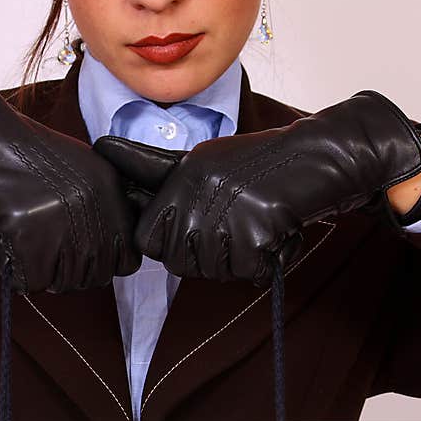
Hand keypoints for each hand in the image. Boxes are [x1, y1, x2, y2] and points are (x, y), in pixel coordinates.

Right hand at [0, 60, 140, 294]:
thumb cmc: (26, 155)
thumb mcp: (85, 169)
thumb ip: (106, 207)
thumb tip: (114, 249)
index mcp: (112, 193)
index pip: (127, 261)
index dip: (103, 263)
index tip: (79, 252)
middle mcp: (95, 211)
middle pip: (95, 277)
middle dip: (71, 271)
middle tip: (45, 247)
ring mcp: (64, 227)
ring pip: (65, 284)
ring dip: (44, 271)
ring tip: (25, 238)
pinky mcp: (31, 240)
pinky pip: (33, 282)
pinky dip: (17, 270)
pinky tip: (8, 241)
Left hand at [94, 90, 420, 286]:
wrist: (318, 157)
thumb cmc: (254, 166)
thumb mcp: (198, 160)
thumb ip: (149, 168)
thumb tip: (102, 148)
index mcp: (178, 177)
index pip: (148, 241)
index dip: (172, 242)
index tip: (199, 222)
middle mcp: (196, 191)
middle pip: (177, 262)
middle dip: (203, 254)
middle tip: (233, 222)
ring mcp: (227, 211)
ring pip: (211, 270)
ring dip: (235, 258)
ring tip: (255, 222)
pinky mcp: (258, 231)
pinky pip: (247, 272)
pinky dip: (265, 261)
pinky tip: (275, 231)